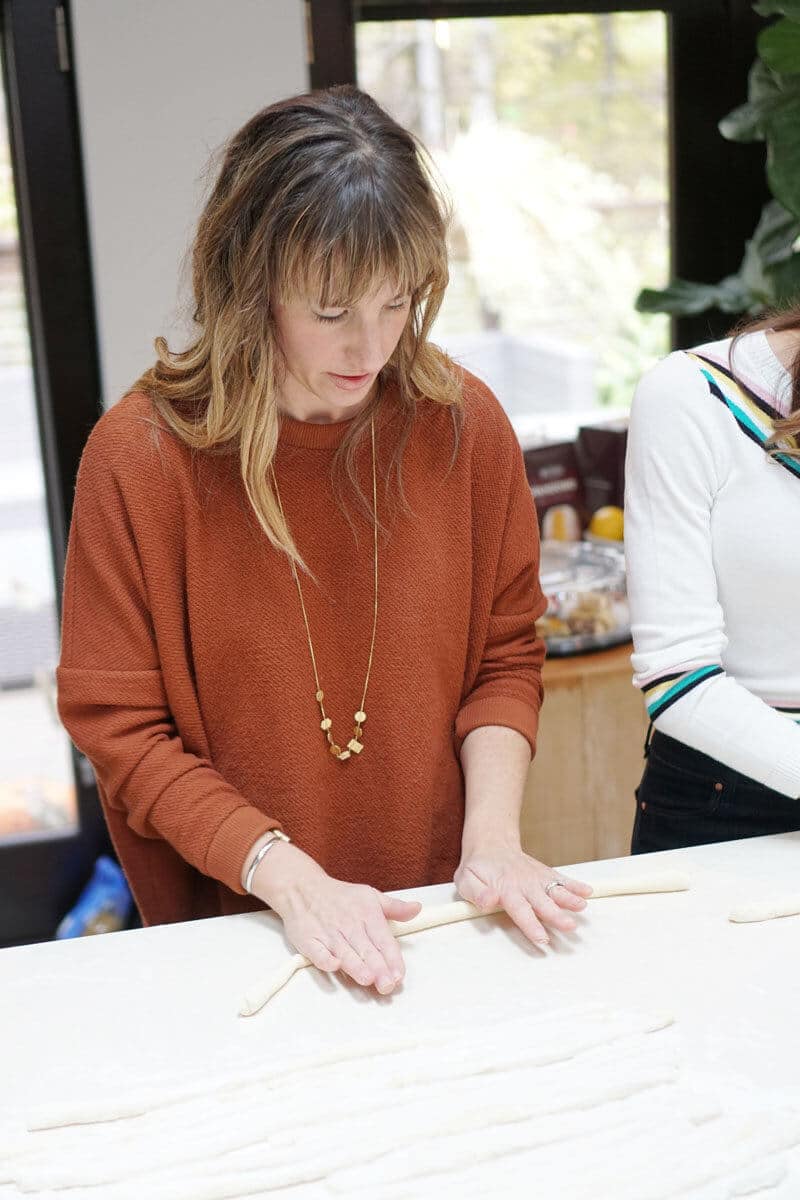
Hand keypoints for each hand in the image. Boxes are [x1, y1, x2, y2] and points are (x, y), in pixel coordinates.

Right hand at [253, 842, 420, 993]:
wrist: (302, 888)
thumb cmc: (340, 897)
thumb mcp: (370, 896)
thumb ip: (395, 907)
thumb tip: (417, 909)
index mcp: (367, 914)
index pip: (383, 940)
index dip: (392, 958)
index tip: (399, 974)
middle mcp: (349, 925)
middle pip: (366, 950)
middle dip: (378, 968)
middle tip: (387, 985)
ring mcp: (328, 933)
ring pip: (345, 952)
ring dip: (356, 966)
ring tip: (368, 979)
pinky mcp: (309, 939)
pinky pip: (317, 951)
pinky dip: (325, 958)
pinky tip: (333, 965)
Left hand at [455, 843, 591, 945]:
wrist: (491, 843)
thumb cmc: (478, 867)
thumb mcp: (466, 880)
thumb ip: (476, 893)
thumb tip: (488, 901)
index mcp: (505, 888)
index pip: (520, 910)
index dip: (532, 925)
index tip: (542, 938)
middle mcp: (524, 883)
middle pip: (542, 902)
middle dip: (556, 915)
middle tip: (569, 926)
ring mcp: (536, 877)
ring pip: (555, 888)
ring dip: (569, 898)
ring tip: (582, 906)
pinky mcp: (544, 873)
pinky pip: (560, 878)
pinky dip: (574, 884)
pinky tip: (587, 891)